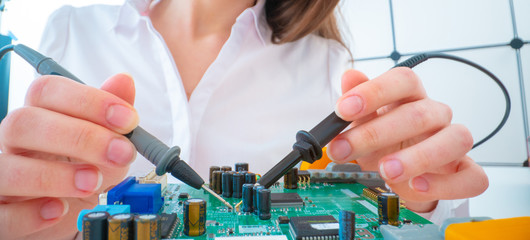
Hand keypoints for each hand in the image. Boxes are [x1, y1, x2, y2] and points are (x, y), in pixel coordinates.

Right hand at [0, 74, 138, 238]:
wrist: (70, 212)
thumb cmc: (84, 170)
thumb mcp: (108, 143)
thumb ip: (114, 115)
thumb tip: (124, 81)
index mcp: (40, 115)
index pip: (47, 90)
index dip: (89, 100)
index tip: (127, 118)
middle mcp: (14, 141)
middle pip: (24, 123)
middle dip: (79, 136)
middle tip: (120, 153)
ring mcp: (2, 176)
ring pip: (7, 168)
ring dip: (54, 176)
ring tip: (93, 182)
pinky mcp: (0, 213)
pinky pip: (2, 215)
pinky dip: (30, 214)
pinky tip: (58, 210)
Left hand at [327, 68, 487, 212]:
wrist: (401, 175)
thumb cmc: (384, 142)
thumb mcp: (362, 124)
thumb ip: (356, 103)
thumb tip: (349, 76)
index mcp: (410, 97)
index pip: (403, 80)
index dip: (374, 91)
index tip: (343, 110)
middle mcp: (435, 115)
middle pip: (419, 114)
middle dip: (376, 133)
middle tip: (345, 148)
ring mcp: (453, 142)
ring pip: (455, 140)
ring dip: (418, 157)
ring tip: (386, 170)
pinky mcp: (465, 172)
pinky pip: (471, 177)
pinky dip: (445, 185)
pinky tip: (416, 186)